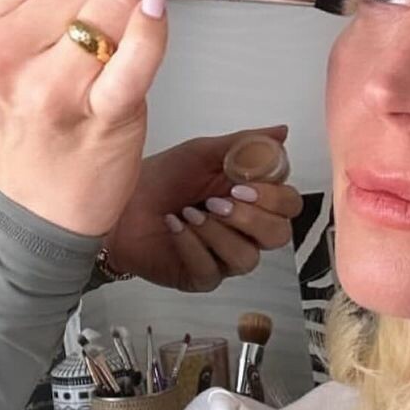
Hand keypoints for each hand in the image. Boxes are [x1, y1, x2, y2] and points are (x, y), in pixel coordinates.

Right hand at [0, 0, 168, 235]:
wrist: (39, 206)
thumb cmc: (35, 125)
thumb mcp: (26, 42)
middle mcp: (5, 52)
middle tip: (124, 9)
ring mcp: (49, 85)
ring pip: (117, 3)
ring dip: (136, 14)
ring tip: (122, 45)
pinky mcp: (97, 112)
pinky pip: (141, 46)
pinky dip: (157, 29)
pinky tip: (154, 25)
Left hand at [103, 126, 303, 291]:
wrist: (120, 203)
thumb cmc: (160, 178)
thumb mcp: (202, 153)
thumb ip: (245, 144)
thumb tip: (281, 132)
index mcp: (250, 199)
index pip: (289, 205)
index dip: (274, 196)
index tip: (244, 183)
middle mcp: (244, 230)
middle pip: (279, 235)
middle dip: (251, 217)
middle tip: (218, 201)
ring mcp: (224, 257)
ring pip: (248, 257)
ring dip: (218, 232)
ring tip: (190, 212)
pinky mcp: (200, 277)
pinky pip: (211, 270)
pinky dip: (192, 245)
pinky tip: (175, 226)